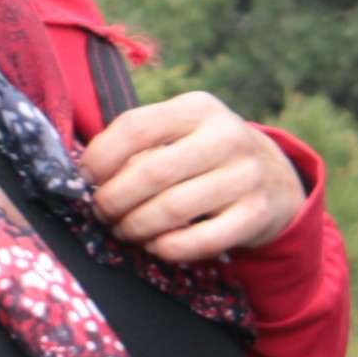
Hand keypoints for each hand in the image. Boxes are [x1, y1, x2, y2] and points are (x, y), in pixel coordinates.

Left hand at [81, 93, 310, 262]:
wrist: (274, 178)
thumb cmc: (204, 155)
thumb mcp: (180, 132)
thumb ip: (138, 143)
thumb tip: (83, 175)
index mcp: (198, 108)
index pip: (135, 127)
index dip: (100, 157)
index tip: (85, 179)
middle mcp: (226, 136)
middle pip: (152, 172)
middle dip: (114, 200)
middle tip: (103, 213)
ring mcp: (246, 176)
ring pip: (173, 209)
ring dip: (136, 227)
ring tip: (126, 230)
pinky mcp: (257, 214)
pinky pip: (202, 240)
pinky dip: (169, 248)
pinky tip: (157, 246)